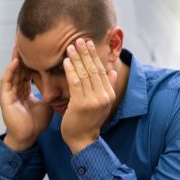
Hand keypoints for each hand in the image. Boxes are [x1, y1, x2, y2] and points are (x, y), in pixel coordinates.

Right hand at [0, 45, 53, 150]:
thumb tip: (66, 82)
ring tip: (19, 45)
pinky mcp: (5, 98)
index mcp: (25, 89)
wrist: (28, 137)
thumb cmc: (36, 123)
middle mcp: (17, 88)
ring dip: (15, 58)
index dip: (34, 60)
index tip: (42, 48)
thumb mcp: (48, 103)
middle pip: (19, 67)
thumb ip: (52, 92)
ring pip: (12, 71)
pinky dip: (10, 71)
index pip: (29, 70)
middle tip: (28, 40)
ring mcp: (10, 92)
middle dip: (23, 55)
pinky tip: (15, 62)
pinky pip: (6, 81)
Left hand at [61, 38, 117, 153]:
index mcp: (109, 94)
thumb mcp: (103, 104)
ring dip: (77, 59)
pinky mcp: (81, 104)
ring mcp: (93, 100)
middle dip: (86, 53)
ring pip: (84, 74)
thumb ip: (109, 86)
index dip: (94, 55)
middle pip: (94, 69)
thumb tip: (113, 71)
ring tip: (70, 47)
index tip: (88, 43)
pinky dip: (70, 70)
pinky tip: (66, 61)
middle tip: (79, 39)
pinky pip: (75, 83)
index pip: (102, 70)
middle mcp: (103, 96)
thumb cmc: (89, 121)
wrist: (83, 140)